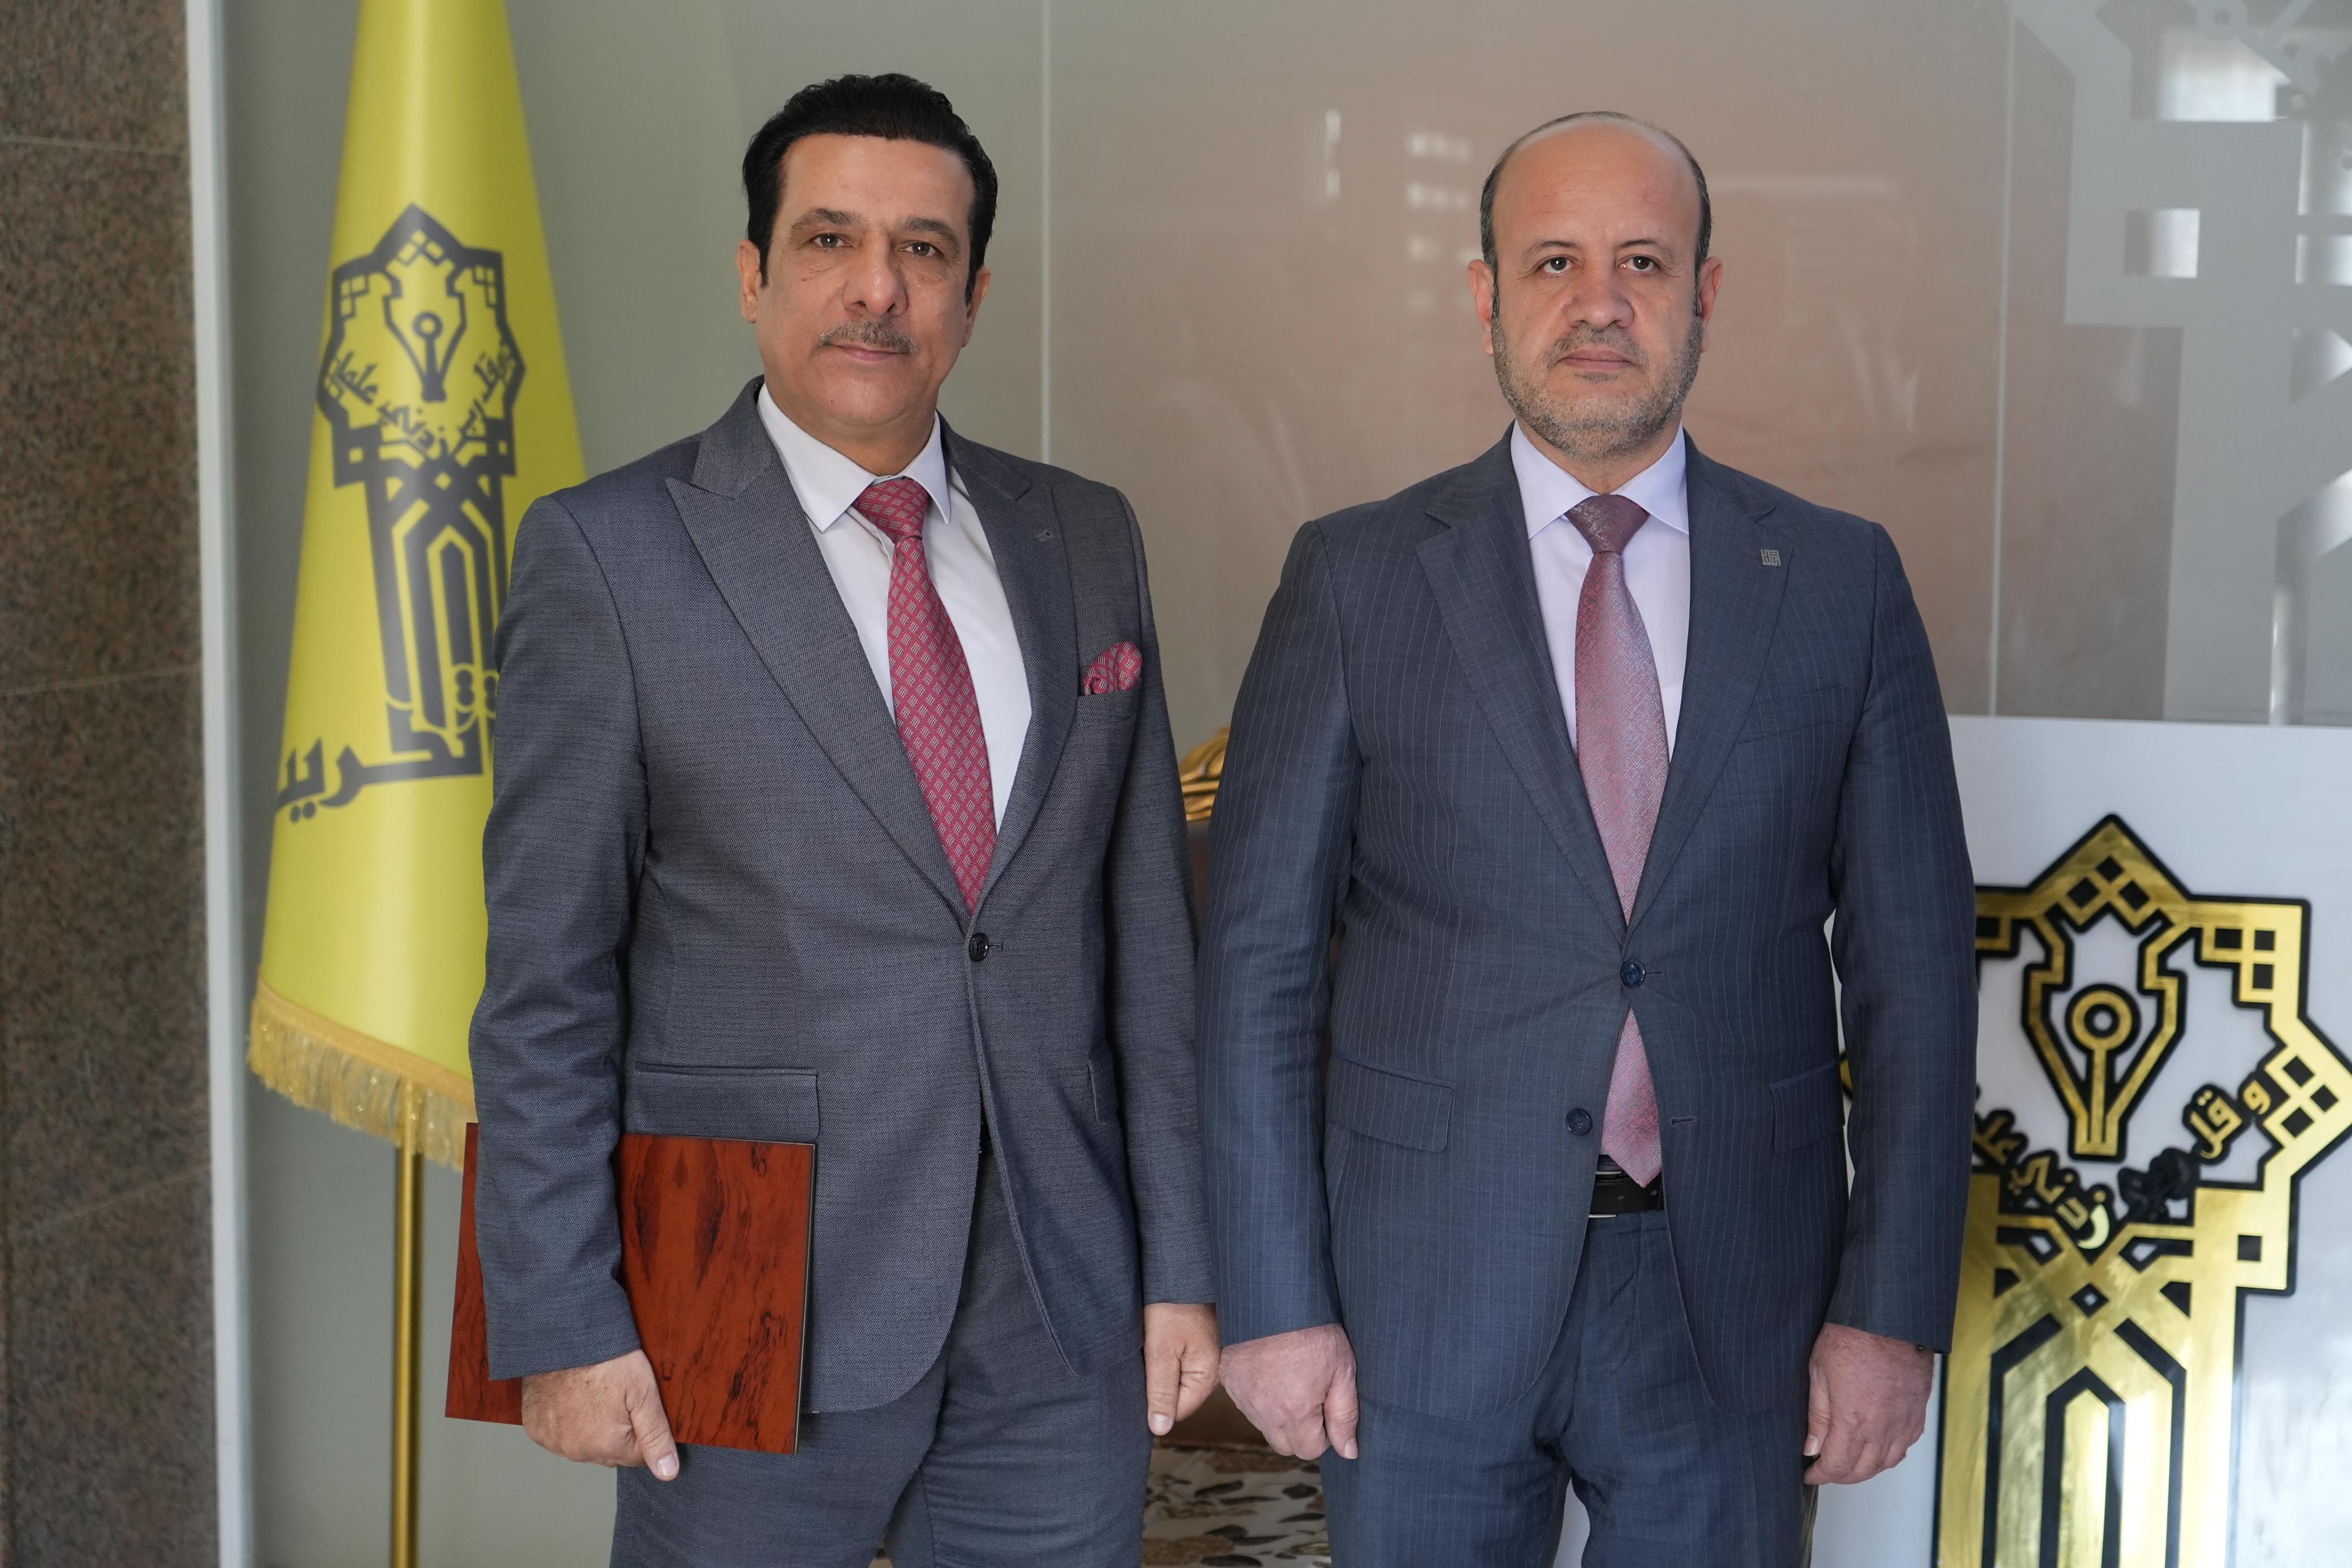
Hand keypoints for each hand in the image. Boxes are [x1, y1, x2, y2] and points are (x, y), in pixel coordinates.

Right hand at [521, 1348, 679, 1479]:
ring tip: (593, 1395)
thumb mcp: (644, 1393)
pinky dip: (567, 1422)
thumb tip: (668, 1472)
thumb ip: (657, 1436)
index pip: (638, 1456)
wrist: (564, 1337)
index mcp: (607, 1447)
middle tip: (616, 1397)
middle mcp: (577, 1452)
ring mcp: (553, 1442)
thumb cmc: (607, 1360)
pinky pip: (559, 1435)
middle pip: (610, 1453)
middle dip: (618, 1432)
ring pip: (584, 1445)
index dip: (643, 1430)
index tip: (636, 1405)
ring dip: (591, 1429)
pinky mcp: (536, 1429)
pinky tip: (571, 1399)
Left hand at [1144, 1303, 1220, 1435]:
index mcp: (1208, 1375)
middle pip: (1180, 1395)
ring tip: (1153, 1346)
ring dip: (1162, 1368)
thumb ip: (1161, 1392)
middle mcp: (1213, 1368)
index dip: (1156, 1401)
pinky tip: (1160, 1339)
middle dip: (1159, 1384)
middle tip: (1147, 1359)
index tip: (1142, 1379)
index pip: (1178, 1410)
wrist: (1180, 1270)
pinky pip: (1181, 1362)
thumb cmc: (1170, 1307)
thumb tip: (1160, 1429)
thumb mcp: (1160, 1352)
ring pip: (1179, 1378)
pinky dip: (1167, 1355)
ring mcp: (1208, 1355)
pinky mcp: (1200, 1343)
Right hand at [1219, 1323, 1357, 1460]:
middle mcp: (1264, 1411)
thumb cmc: (1313, 1329)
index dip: (1325, 1434)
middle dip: (1302, 1431)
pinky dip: (1261, 1399)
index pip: (1310, 1450)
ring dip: (1280, 1416)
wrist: (1274, 1296)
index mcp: (1295, 1411)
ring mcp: (1243, 1397)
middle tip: (1312, 1398)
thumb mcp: (1343, 1369)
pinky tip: (1273, 1374)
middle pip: (1285, 1445)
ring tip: (1292, 1381)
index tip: (1327, 1408)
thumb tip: (1348, 1451)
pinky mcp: (1229, 1382)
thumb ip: (1345, 1415)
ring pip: (1265, 1427)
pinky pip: (1248, 1406)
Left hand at [1803, 1323, 1932, 1484]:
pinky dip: (1889, 1455)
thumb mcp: (1819, 1373)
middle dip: (1841, 1476)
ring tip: (1848, 1463)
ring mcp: (1903, 1422)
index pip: (1837, 1465)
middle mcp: (1882, 1428)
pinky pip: (1905, 1446)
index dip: (1820, 1475)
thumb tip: (1811, 1448)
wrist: (1890, 1318)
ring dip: (1865, 1469)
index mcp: (1852, 1420)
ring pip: (1886, 1463)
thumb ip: (1817, 1416)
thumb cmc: (1851, 1338)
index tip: (1809, 1474)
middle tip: (1825, 1470)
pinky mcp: (1917, 1413)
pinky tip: (1877, 1449)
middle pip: (1862, 1470)